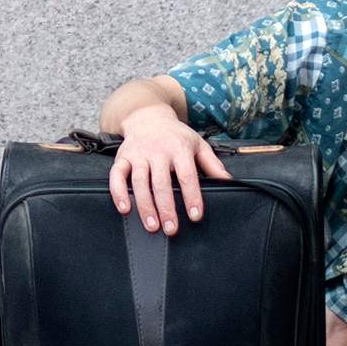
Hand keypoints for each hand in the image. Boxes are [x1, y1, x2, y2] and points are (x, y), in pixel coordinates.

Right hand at [110, 106, 230, 236]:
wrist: (148, 116)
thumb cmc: (176, 135)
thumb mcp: (198, 144)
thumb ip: (212, 164)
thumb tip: (229, 181)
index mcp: (179, 149)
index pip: (187, 175)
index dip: (191, 196)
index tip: (194, 216)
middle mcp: (158, 151)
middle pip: (161, 183)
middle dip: (166, 208)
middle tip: (171, 229)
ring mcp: (138, 154)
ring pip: (140, 182)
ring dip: (145, 206)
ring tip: (152, 226)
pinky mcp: (123, 157)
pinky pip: (117, 175)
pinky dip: (119, 192)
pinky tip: (125, 208)